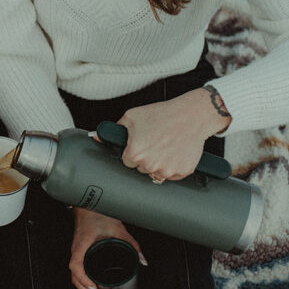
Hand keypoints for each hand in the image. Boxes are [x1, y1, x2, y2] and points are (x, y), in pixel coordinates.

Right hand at [69, 208, 144, 288]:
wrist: (89, 205)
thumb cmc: (98, 214)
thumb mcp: (118, 228)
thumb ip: (132, 244)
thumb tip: (142, 260)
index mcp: (81, 246)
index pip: (76, 267)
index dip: (85, 280)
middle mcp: (76, 252)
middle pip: (76, 279)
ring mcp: (77, 255)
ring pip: (77, 279)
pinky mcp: (80, 255)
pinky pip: (79, 274)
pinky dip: (86, 286)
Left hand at [116, 87, 230, 181]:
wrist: (191, 115)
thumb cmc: (163, 114)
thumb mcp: (132, 116)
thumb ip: (115, 129)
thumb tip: (97, 136)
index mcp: (135, 154)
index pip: (127, 161)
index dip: (133, 151)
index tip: (141, 143)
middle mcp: (150, 165)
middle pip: (141, 168)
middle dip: (146, 157)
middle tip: (155, 142)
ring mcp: (167, 171)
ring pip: (157, 173)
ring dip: (159, 163)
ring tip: (166, 145)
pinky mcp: (182, 172)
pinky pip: (173, 174)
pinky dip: (174, 165)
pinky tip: (176, 151)